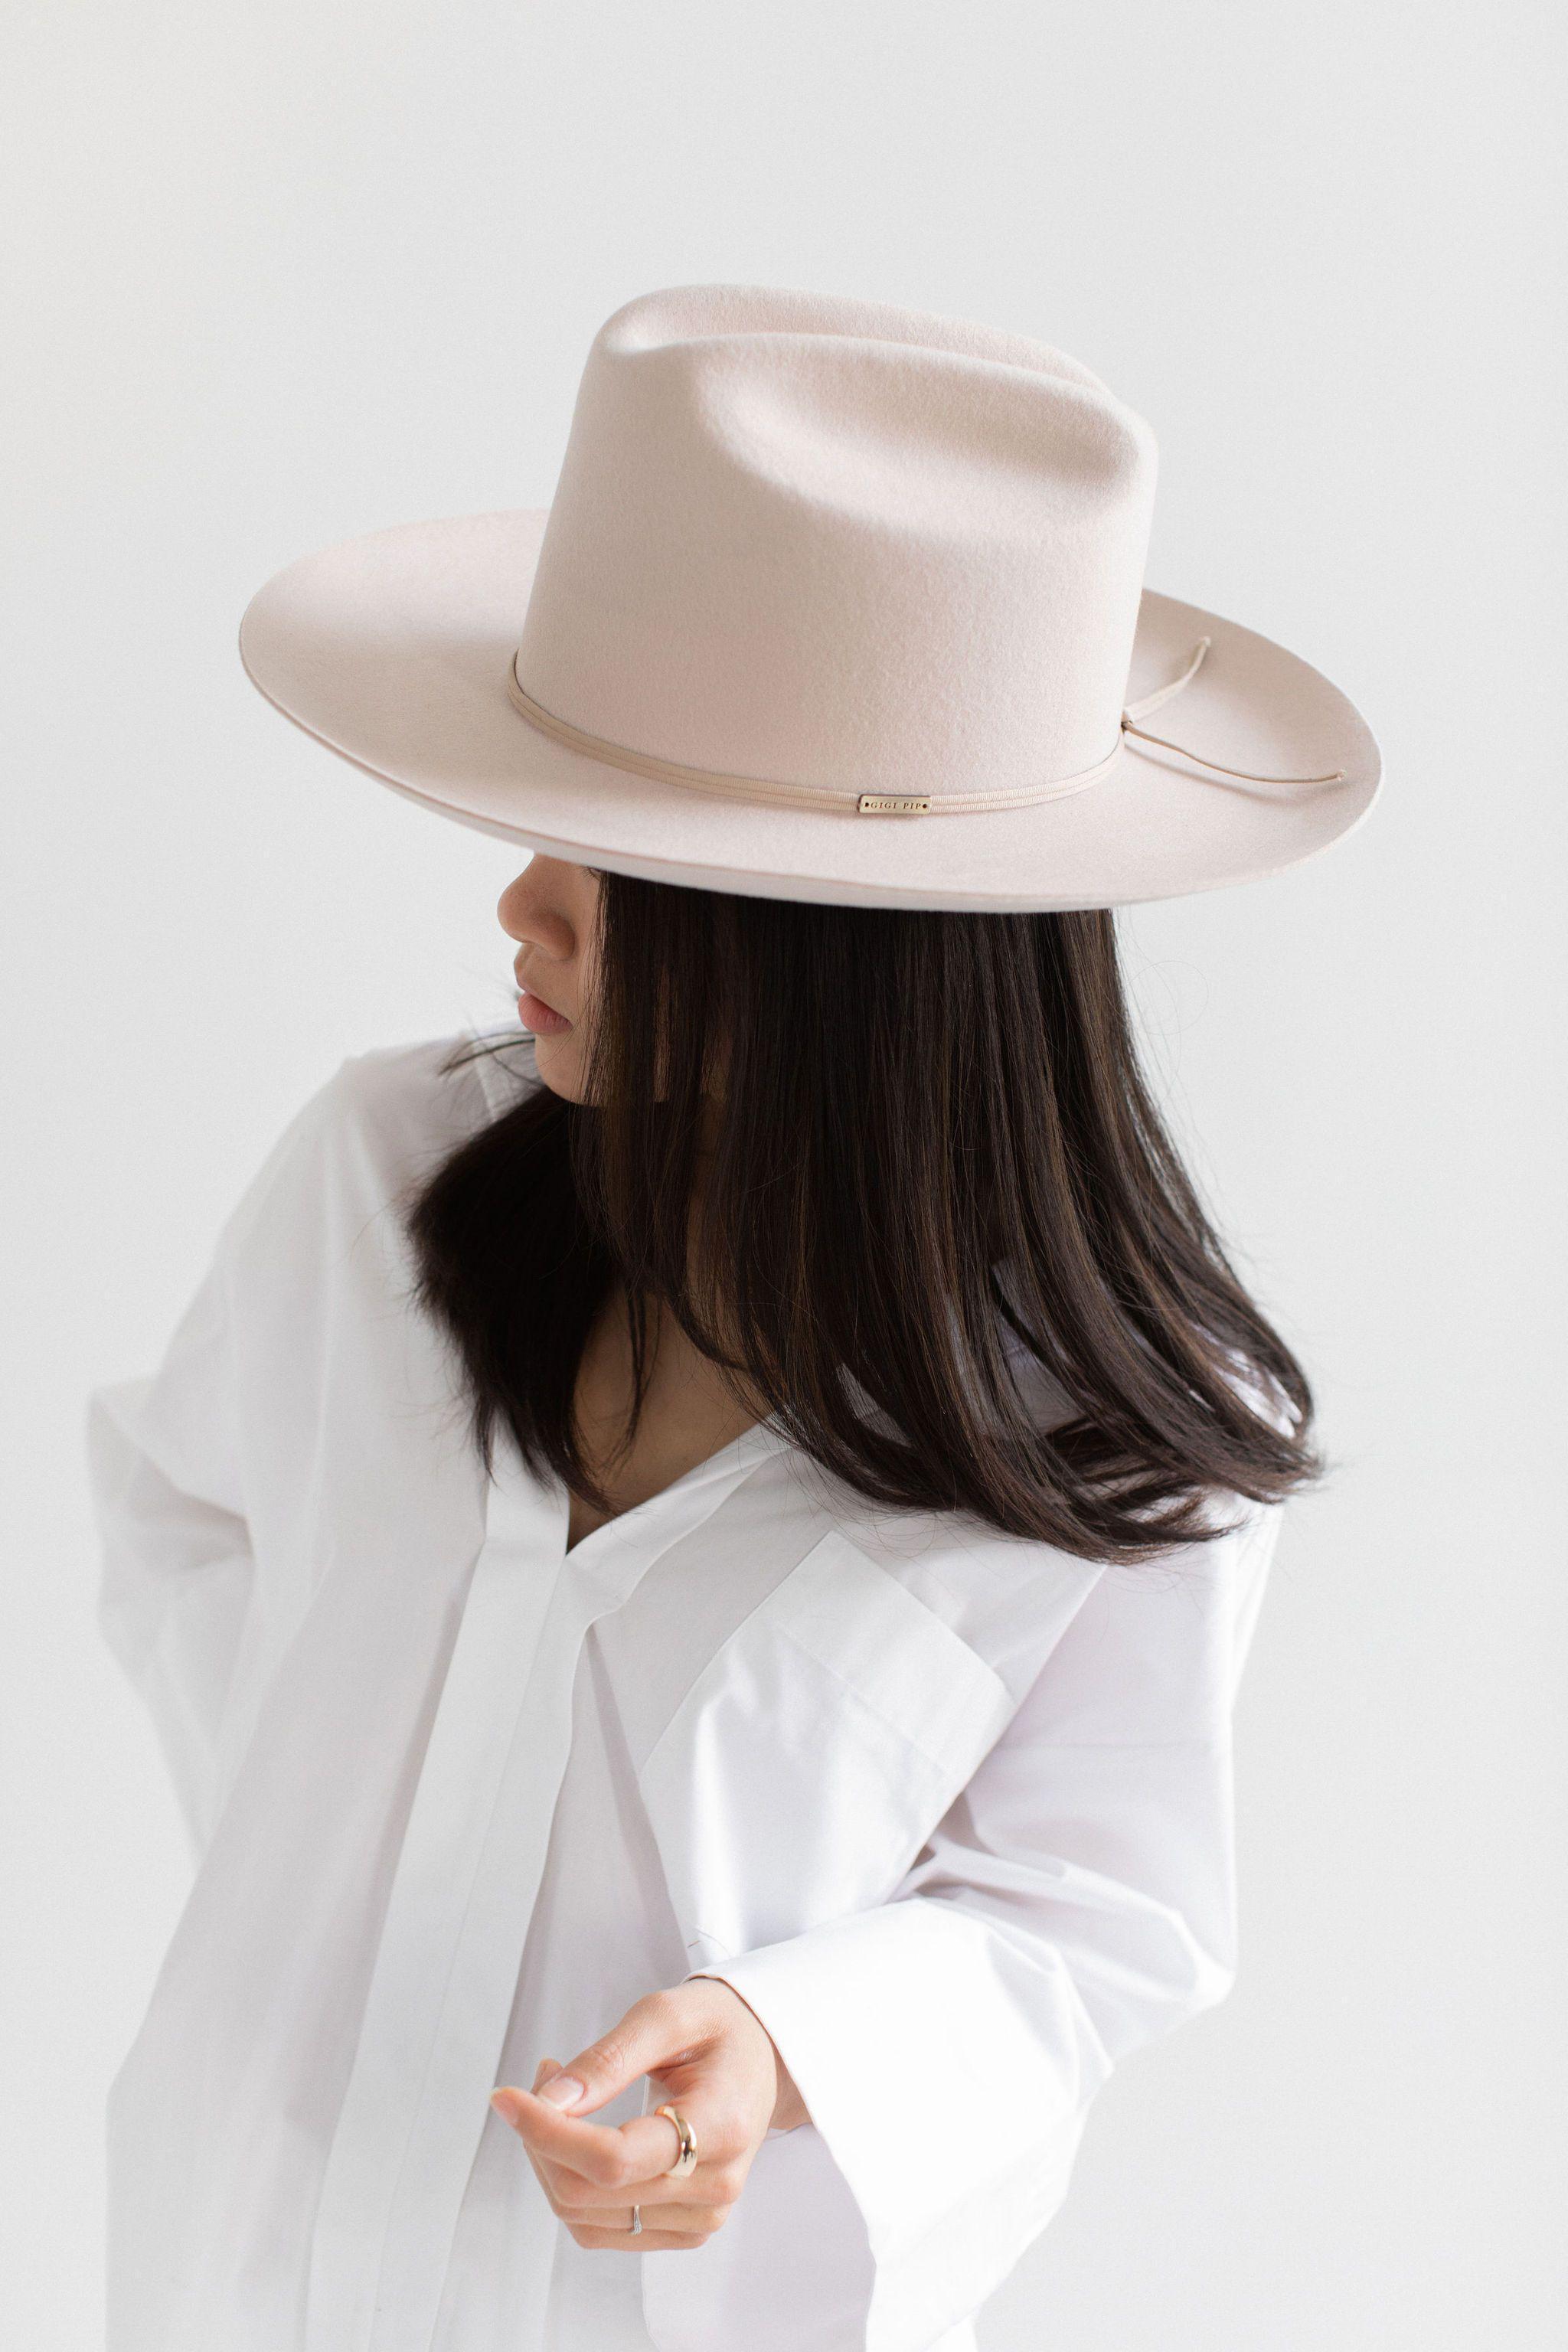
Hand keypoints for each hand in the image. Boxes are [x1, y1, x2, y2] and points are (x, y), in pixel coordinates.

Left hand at [489, 1976, 808, 2251]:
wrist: (762, 2061)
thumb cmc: (718, 2029)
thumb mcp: (668, 2015)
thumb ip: (609, 2059)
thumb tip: (551, 2101)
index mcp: (722, 2125)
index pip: (615, 2158)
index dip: (548, 2133)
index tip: (504, 2096)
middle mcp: (716, 2184)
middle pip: (591, 2192)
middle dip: (543, 2137)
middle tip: (543, 2077)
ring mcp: (702, 2216)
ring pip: (585, 2216)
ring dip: (551, 2160)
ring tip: (560, 2098)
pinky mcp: (683, 2230)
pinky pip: (600, 2228)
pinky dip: (571, 2183)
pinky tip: (577, 2136)